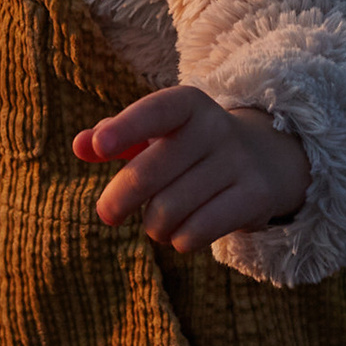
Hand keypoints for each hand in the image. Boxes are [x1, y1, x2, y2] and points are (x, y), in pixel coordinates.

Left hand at [74, 86, 309, 249]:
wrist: (265, 159)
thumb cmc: (191, 148)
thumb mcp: (157, 134)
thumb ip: (114, 138)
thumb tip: (80, 145)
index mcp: (188, 104)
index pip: (154, 112)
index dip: (125, 128)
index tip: (99, 147)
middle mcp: (216, 127)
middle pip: (148, 174)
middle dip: (118, 201)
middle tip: (108, 214)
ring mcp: (238, 161)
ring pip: (169, 210)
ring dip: (154, 226)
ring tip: (158, 222)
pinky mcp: (256, 196)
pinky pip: (197, 231)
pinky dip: (180, 241)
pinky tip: (183, 234)